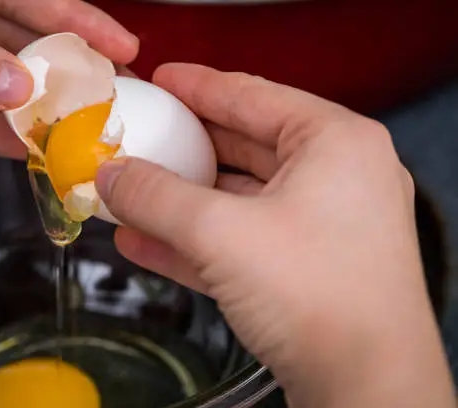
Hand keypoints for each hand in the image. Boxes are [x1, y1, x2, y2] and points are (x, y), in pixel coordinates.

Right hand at [94, 64, 454, 407]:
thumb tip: (109, 174)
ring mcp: (323, 226)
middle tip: (140, 137)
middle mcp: (337, 177)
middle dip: (184, 149)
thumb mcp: (221, 233)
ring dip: (181, 201)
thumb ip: (157, 196)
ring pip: (237, 200)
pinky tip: (144, 242)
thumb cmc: (316, 295)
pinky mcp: (306, 268)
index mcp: (335, 143)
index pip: (252, 96)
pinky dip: (194, 241)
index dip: (198, 86)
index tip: (158, 81)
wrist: (364, 389)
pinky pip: (240, 240)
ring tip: (129, 193)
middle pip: (243, 146)